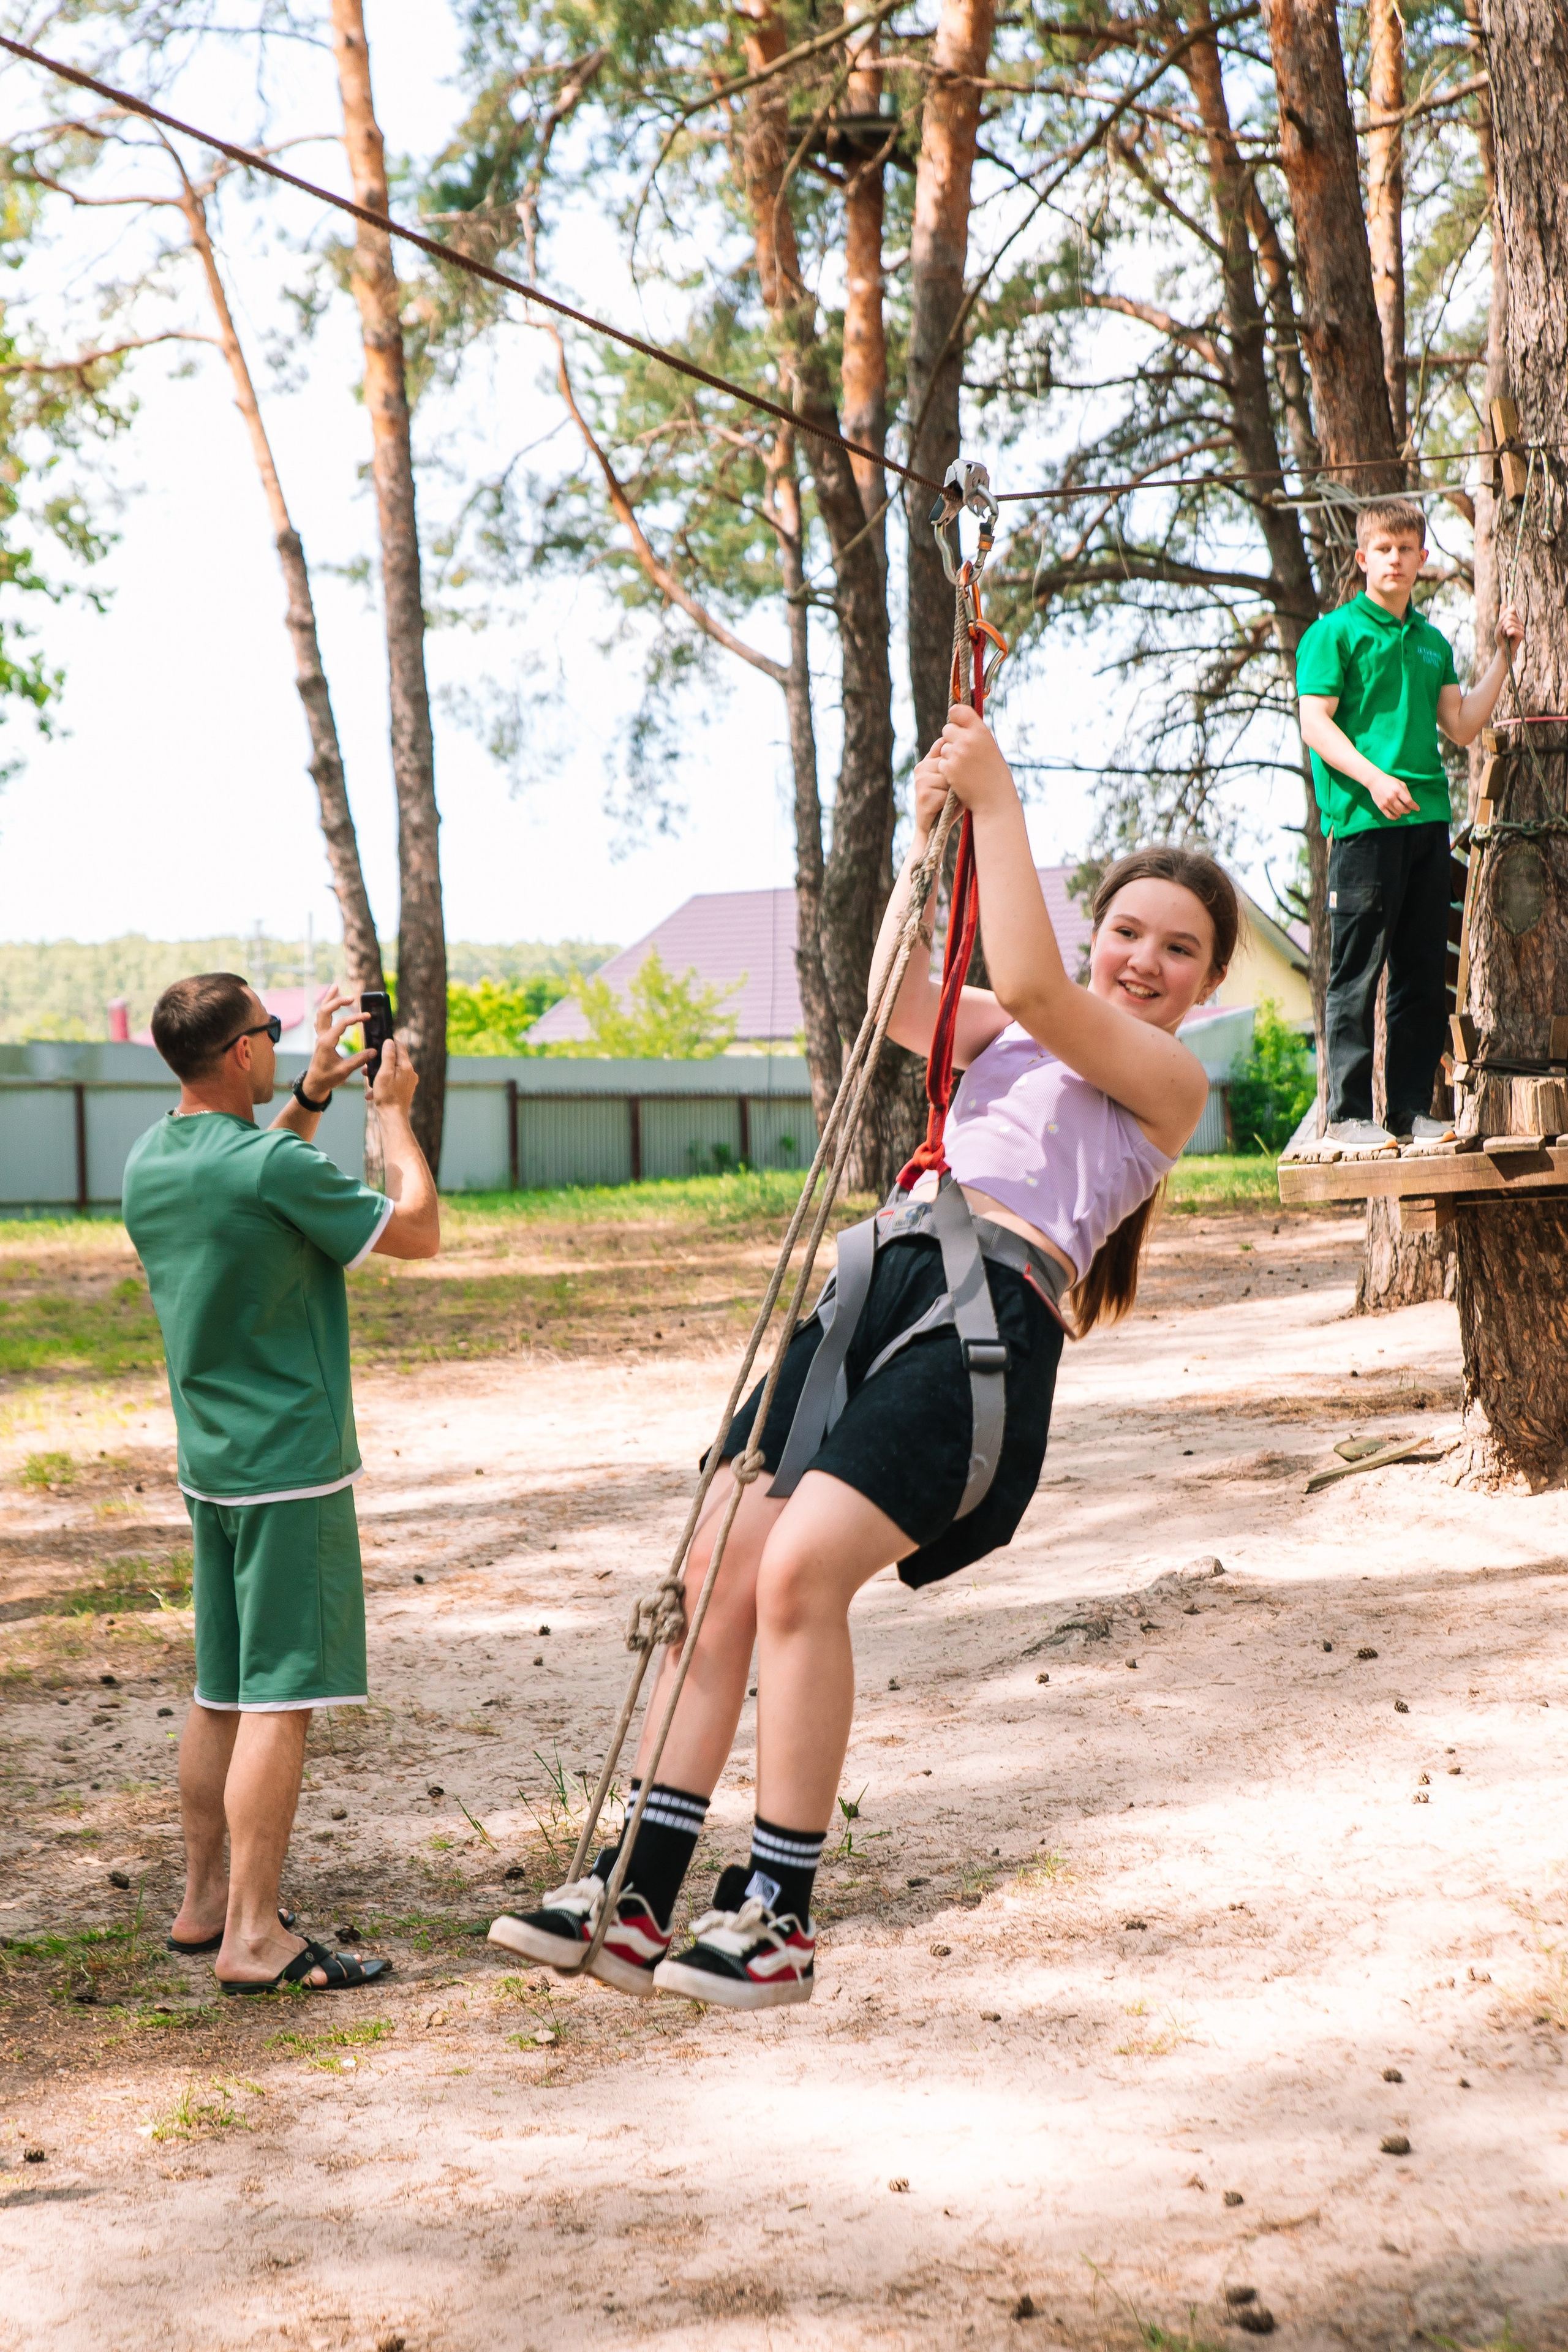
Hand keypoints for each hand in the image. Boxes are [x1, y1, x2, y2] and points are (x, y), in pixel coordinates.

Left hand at [301, 983, 372, 1099]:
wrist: (315, 1084)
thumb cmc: (328, 1078)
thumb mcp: (345, 1070)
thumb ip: (359, 1060)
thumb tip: (374, 1051)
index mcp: (327, 1043)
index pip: (341, 1024)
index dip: (355, 1018)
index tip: (368, 1017)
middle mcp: (321, 1036)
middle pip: (325, 1011)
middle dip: (337, 1001)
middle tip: (351, 997)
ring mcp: (319, 1036)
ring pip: (321, 1012)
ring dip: (328, 999)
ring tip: (335, 987)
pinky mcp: (321, 1038)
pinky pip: (321, 1018)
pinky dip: (326, 1008)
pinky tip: (330, 1002)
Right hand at [371, 1034, 419, 1115]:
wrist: (393, 1117)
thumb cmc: (387, 1095)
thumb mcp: (384, 1073)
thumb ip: (388, 1056)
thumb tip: (390, 1041)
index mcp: (406, 1066)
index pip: (400, 1046)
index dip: (389, 1042)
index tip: (379, 1042)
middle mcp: (410, 1073)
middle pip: (395, 1059)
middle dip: (380, 1061)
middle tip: (368, 1067)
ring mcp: (408, 1082)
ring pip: (392, 1071)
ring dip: (379, 1074)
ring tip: (368, 1080)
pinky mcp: (405, 1090)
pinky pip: (392, 1082)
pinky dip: (382, 1085)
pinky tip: (371, 1093)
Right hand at [912, 746, 949, 846]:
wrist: (934, 830)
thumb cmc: (948, 804)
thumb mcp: (952, 780)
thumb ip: (953, 762)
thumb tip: (958, 741)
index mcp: (926, 762)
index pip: (945, 748)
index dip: (955, 760)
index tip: (959, 773)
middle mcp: (920, 769)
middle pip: (949, 764)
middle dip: (956, 779)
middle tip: (954, 792)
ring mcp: (920, 781)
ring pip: (949, 778)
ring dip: (954, 791)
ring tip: (949, 801)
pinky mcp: (923, 795)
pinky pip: (946, 794)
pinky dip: (950, 803)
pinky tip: (945, 808)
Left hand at [933, 702, 1015, 811]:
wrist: (994, 799)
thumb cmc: (995, 773)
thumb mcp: (989, 747)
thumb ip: (975, 733)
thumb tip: (957, 718)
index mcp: (981, 731)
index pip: (958, 711)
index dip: (956, 717)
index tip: (958, 724)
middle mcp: (968, 740)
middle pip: (947, 729)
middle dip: (952, 739)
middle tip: (964, 752)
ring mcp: (957, 754)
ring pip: (943, 747)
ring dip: (950, 755)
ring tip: (965, 767)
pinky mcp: (948, 768)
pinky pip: (941, 762)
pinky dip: (948, 769)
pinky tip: (960, 776)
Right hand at [1366, 769, 1419, 819]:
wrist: (1375, 781)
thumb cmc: (1389, 781)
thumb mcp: (1400, 783)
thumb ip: (1406, 793)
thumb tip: (1411, 803)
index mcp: (1397, 790)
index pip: (1408, 801)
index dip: (1414, 806)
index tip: (1417, 809)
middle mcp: (1391, 797)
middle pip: (1403, 809)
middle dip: (1408, 810)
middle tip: (1409, 810)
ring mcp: (1385, 802)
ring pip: (1397, 813)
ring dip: (1402, 813)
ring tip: (1402, 811)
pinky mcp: (1380, 806)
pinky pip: (1389, 816)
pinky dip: (1394, 817)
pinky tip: (1397, 816)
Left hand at [1497, 603, 1523, 654]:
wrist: (1503, 649)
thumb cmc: (1500, 638)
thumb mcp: (1499, 625)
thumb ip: (1502, 615)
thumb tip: (1503, 603)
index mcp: (1515, 618)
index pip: (1511, 609)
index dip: (1504, 614)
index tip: (1501, 621)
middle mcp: (1519, 621)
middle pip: (1509, 616)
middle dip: (1502, 624)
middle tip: (1503, 631)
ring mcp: (1521, 627)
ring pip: (1509, 622)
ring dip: (1503, 630)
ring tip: (1505, 634)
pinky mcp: (1522, 634)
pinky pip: (1512, 629)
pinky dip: (1507, 633)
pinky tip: (1508, 636)